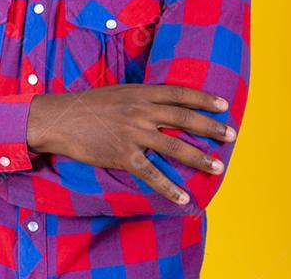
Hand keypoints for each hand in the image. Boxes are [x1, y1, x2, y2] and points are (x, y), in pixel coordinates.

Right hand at [28, 84, 236, 205]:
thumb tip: (162, 104)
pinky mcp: (123, 155)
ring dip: (199, 157)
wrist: (59, 119)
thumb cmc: (87, 105)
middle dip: (211, 127)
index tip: (223, 105)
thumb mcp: (117, 92)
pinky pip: (152, 174)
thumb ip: (140, 97)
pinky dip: (170, 188)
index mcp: (139, 93)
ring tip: (217, 166)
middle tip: (231, 135)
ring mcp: (133, 134)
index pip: (179, 94)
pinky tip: (184, 198)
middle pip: (184, 119)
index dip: (203, 99)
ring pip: (174, 147)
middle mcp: (140, 111)